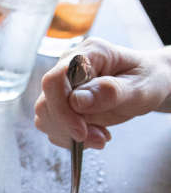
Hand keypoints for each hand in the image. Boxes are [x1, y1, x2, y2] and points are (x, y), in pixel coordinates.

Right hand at [34, 38, 170, 148]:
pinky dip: (69, 138)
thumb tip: (77, 100)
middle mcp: (68, 67)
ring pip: (45, 117)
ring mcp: (62, 86)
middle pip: (46, 102)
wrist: (147, 84)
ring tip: (100, 137)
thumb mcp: (140, 88)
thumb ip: (111, 92)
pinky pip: (51, 126)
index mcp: (88, 54)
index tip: (81, 131)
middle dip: (69, 128)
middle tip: (100, 138)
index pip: (55, 80)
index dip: (61, 109)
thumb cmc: (148, 80)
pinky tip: (93, 135)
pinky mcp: (60, 103)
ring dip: (69, 135)